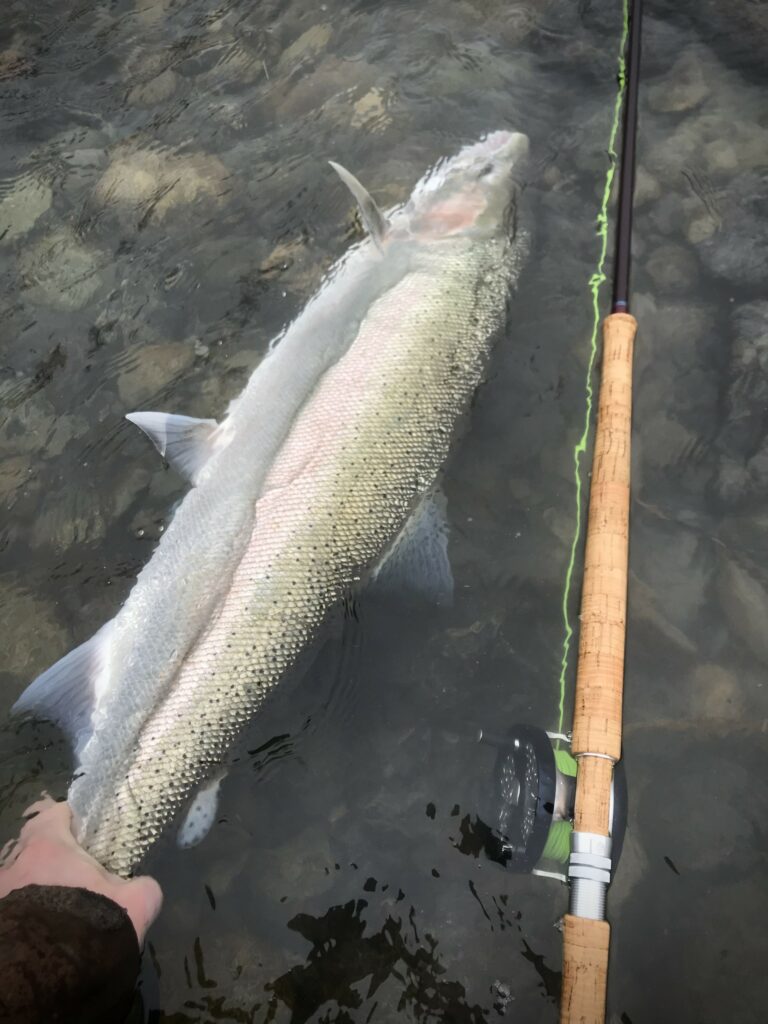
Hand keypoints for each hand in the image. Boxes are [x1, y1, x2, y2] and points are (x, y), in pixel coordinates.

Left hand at [0, 797, 161, 943]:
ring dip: (33, 886)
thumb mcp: (134, 903)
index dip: (72, 821)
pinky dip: (23, 912)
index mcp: (47, 844)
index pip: (55, 813)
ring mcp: (1, 891)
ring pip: (17, 878)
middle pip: (32, 846)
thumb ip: (143, 888)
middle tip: (73, 874)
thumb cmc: (90, 921)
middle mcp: (15, 862)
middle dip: (49, 857)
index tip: (87, 835)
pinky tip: (42, 929)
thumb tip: (144, 886)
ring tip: (56, 905)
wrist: (49, 973)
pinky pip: (11, 906)